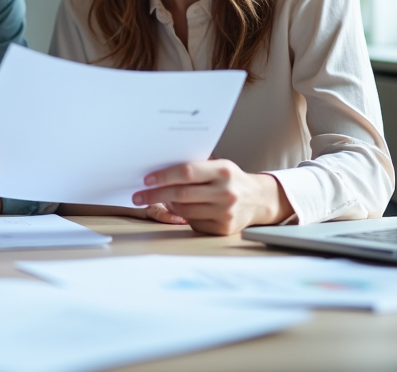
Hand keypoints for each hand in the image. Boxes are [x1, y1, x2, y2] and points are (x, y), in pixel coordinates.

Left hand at [131, 159, 292, 235]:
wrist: (259, 199)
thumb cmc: (231, 179)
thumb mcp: (218, 166)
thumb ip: (194, 168)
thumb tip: (158, 173)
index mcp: (223, 171)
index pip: (186, 172)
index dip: (163, 176)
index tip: (146, 180)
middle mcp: (226, 192)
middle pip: (181, 194)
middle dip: (155, 194)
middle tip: (138, 196)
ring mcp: (225, 213)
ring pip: (184, 210)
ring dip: (168, 205)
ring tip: (162, 199)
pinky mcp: (223, 229)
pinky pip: (193, 222)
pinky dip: (184, 216)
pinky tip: (184, 209)